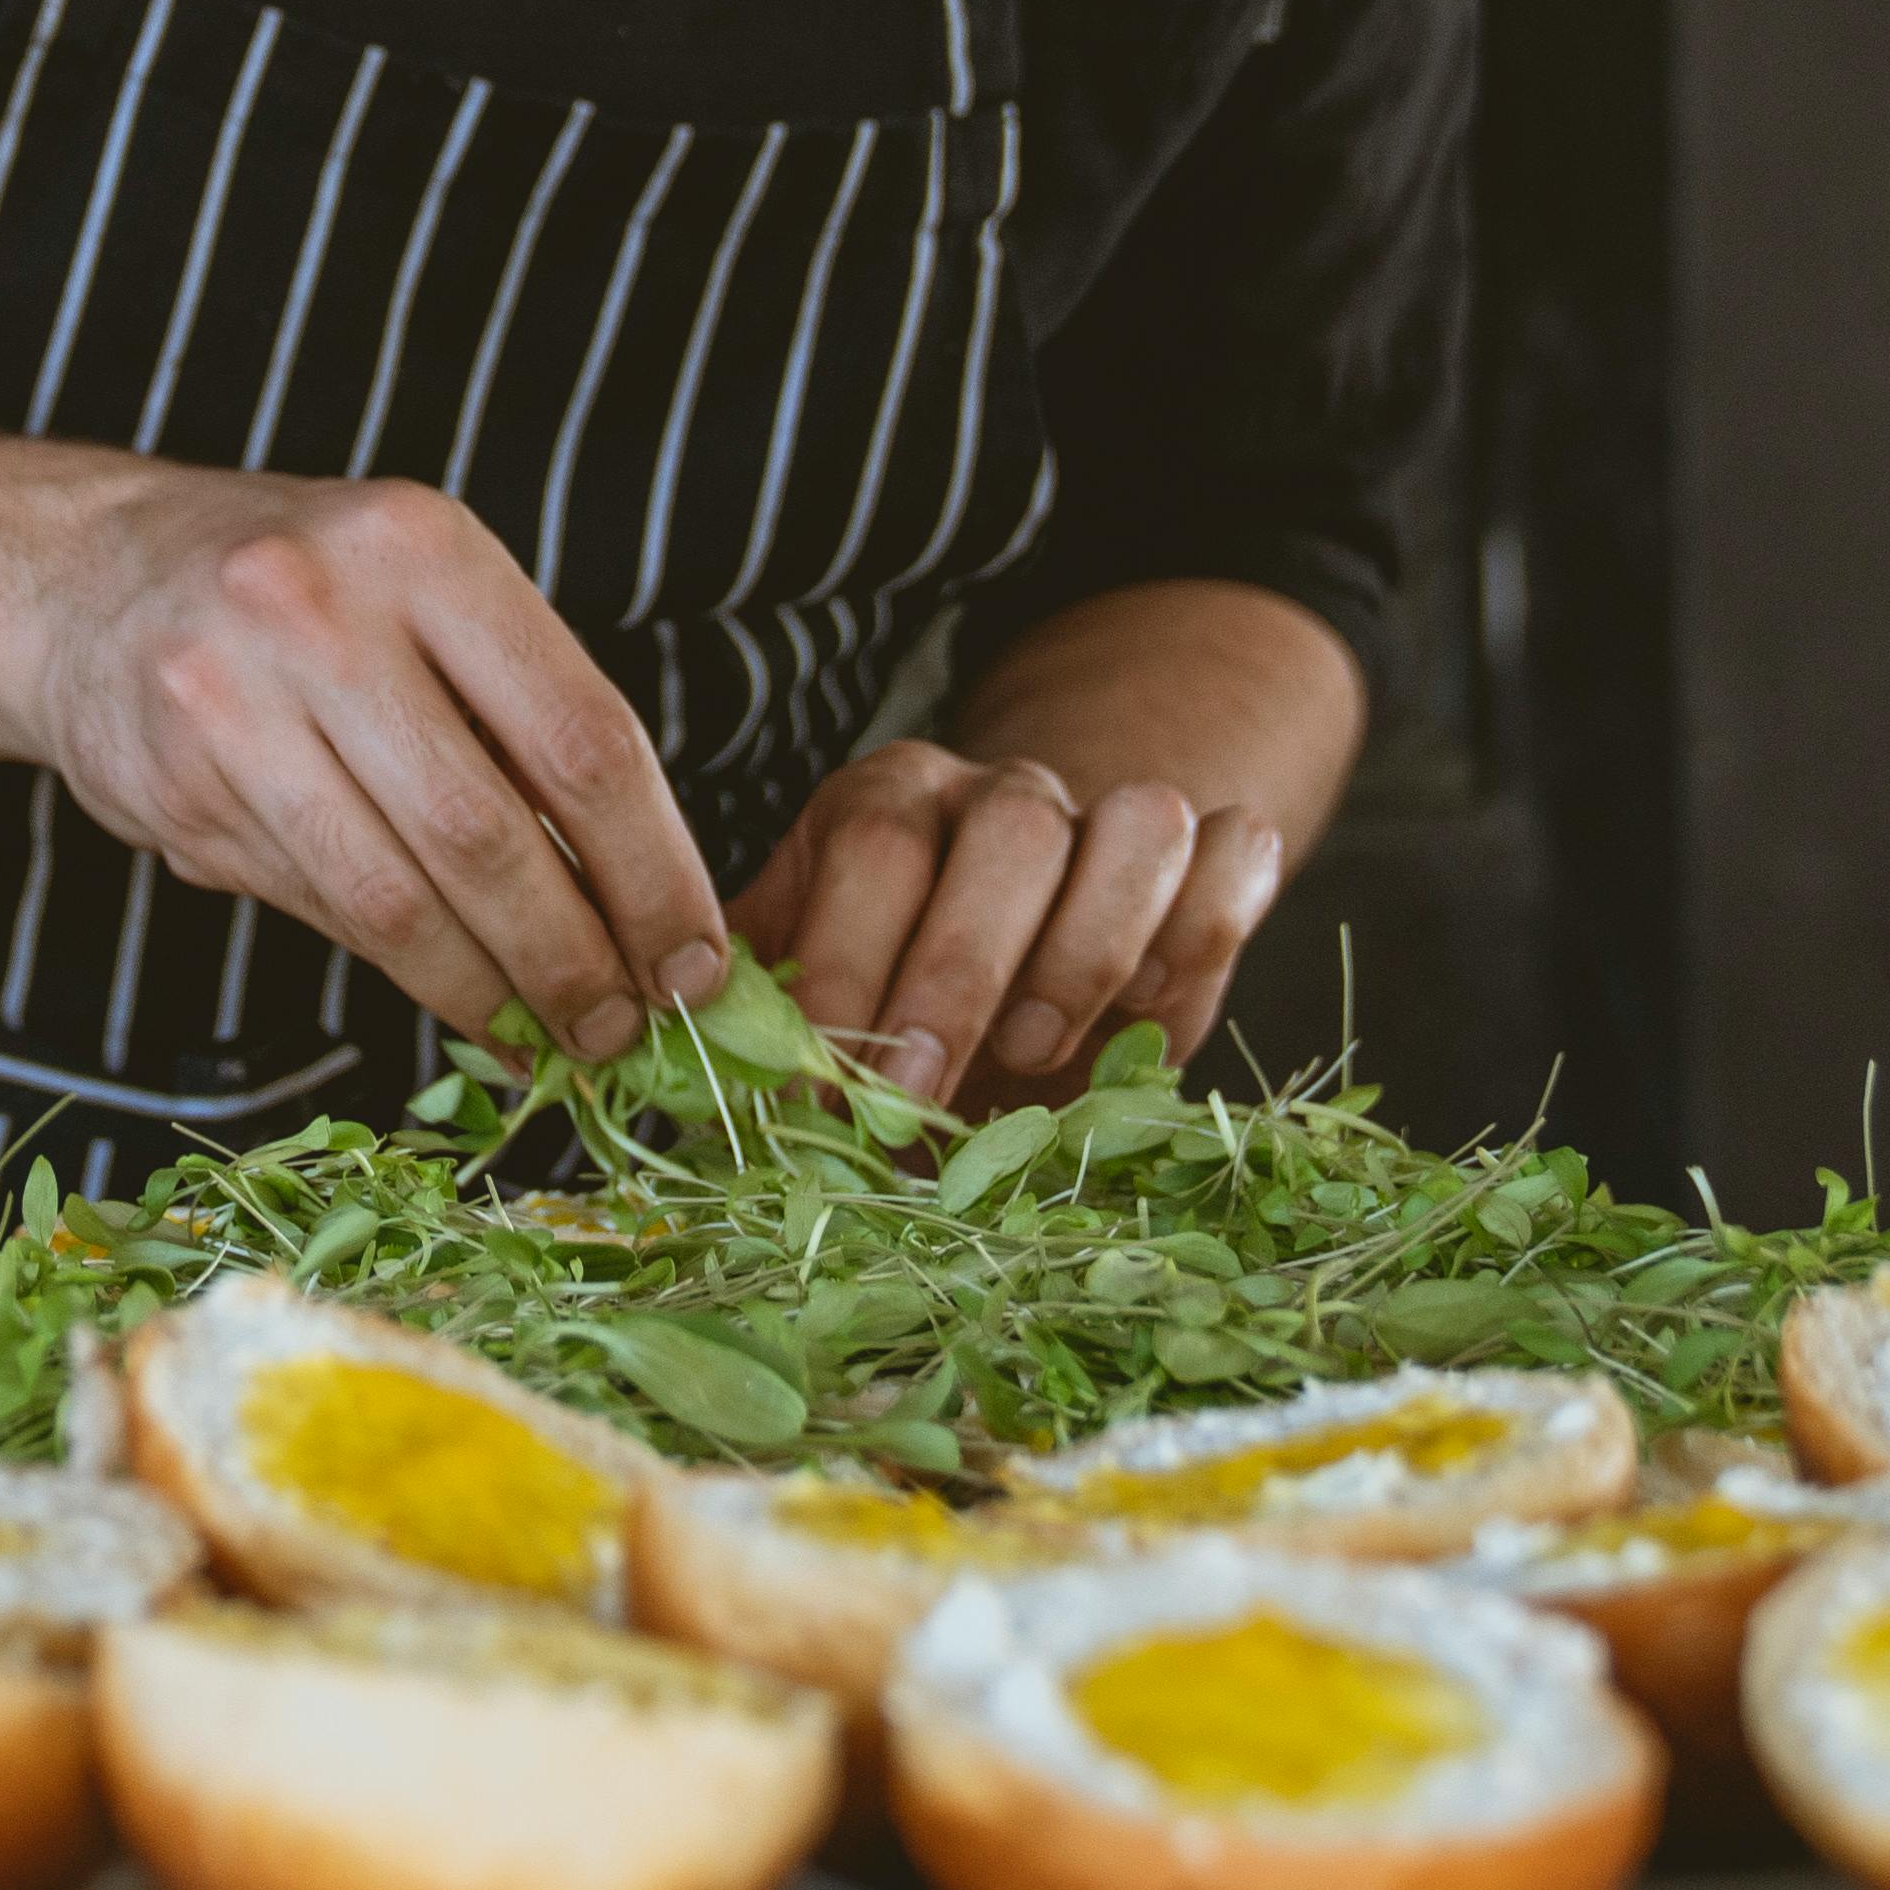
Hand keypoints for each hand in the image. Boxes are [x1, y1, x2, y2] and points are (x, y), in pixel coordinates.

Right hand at [0, 473, 729, 1057]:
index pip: (580, 736)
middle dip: (576, 958)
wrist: (80, 578)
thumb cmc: (302, 596)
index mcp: (422, 547)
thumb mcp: (421, 594)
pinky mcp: (180, 787)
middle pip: (491, 833)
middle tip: (625, 1030)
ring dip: (490, 992)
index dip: (654, 870)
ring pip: (398, 898)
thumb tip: (644, 905)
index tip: (694, 960)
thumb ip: (520, 717)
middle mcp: (324, 613)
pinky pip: (321, 909)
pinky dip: (404, 974)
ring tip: (549, 1040)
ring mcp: (235, 701)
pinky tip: (457, 1001)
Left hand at [747, 739, 1283, 1108]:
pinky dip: (1203, 929)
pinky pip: (1236, 852)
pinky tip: (1145, 1016)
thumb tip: (652, 1075)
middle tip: (919, 1097)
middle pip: (1008, 831)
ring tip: (1033, 1055)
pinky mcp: (1208, 855)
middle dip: (960, 974)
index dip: (846, 968)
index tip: (820, 1090)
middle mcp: (999, 792)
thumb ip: (754, 1033)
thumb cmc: (898, 1012)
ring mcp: (1109, 814)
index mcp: (884, 805)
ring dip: (1088, 952)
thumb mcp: (815, 1007)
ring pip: (1138, 822)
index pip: (874, 845)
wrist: (1022, 960)